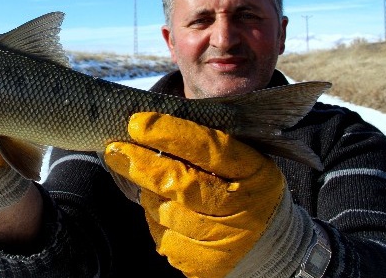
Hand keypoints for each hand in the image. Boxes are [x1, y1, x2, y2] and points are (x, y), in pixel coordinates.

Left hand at [105, 112, 314, 276]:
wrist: (271, 244)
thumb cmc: (245, 189)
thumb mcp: (243, 160)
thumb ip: (206, 144)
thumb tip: (149, 127)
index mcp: (254, 171)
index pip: (209, 148)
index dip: (170, 134)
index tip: (138, 123)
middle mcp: (241, 208)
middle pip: (180, 183)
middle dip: (141, 164)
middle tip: (115, 150)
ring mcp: (223, 241)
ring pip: (164, 210)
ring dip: (150, 194)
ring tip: (156, 185)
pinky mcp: (204, 266)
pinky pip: (163, 238)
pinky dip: (158, 221)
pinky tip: (170, 213)